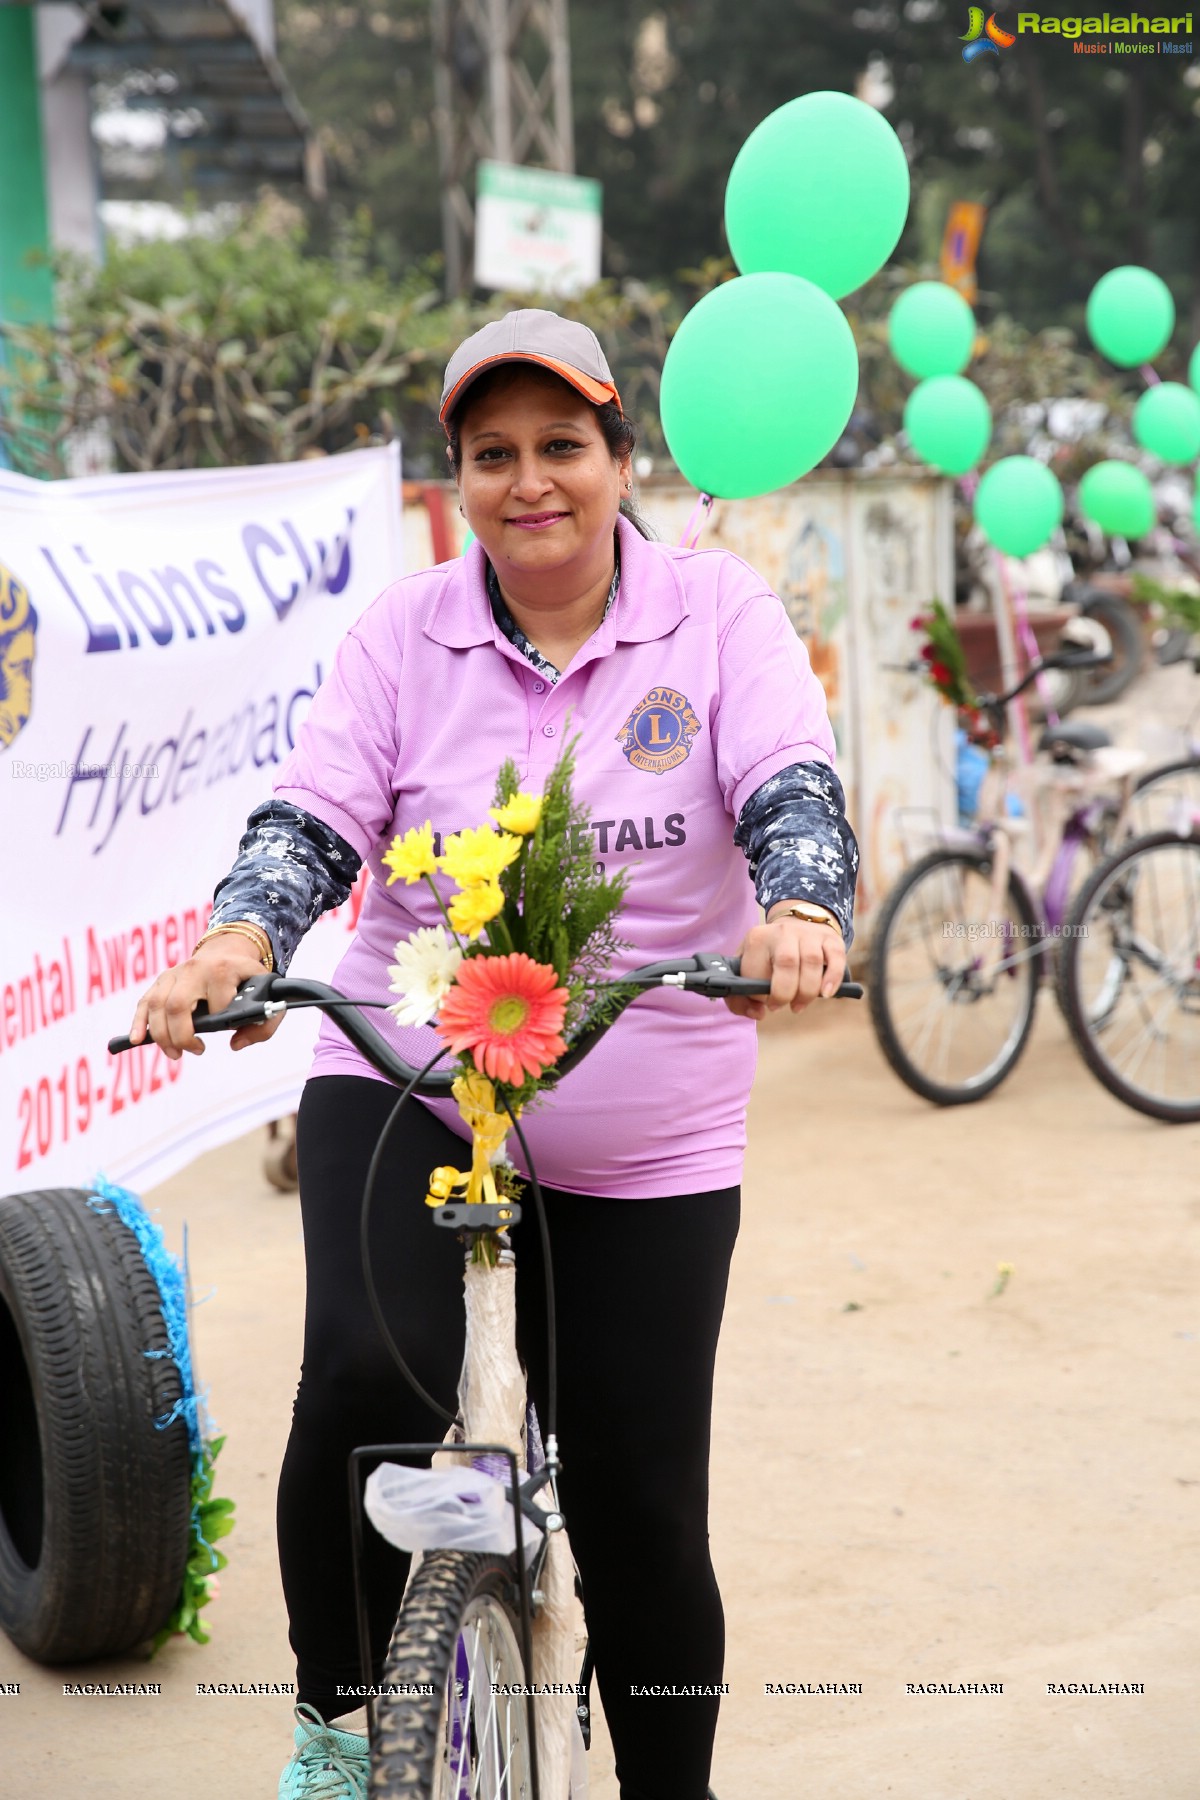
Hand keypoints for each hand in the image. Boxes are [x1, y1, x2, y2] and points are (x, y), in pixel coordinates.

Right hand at [127, 936, 283, 1058]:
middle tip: (195, 1050)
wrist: (229, 948)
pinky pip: (145, 1002)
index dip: (222, 1022)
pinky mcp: (162, 980)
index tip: (228, 1032)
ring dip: (162, 1036)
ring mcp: (175, 973)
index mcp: (224, 969)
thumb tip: (235, 1045)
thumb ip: (265, 1023)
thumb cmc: (248, 978)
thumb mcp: (266, 993)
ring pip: (157, 1005)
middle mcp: (196, 969)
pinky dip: (139, 1023)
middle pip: (177, 1005)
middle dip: (181, 1036)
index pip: (218, 1002)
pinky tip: (137, 1040)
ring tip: (175, 1054)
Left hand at [724, 915, 845, 1020]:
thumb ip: (742, 996)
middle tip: (784, 1006)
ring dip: (807, 991)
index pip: (755, 969)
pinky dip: (833, 978)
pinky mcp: (830, 939)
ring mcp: (809, 934)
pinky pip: (836, 958)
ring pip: (812, 962)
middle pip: (787, 963)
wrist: (797, 925)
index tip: (764, 1004)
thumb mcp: (748, 967)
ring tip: (800, 1005)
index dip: (759, 994)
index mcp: (757, 939)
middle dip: (785, 993)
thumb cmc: (770, 956)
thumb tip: (757, 1014)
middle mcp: (783, 932)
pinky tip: (826, 994)